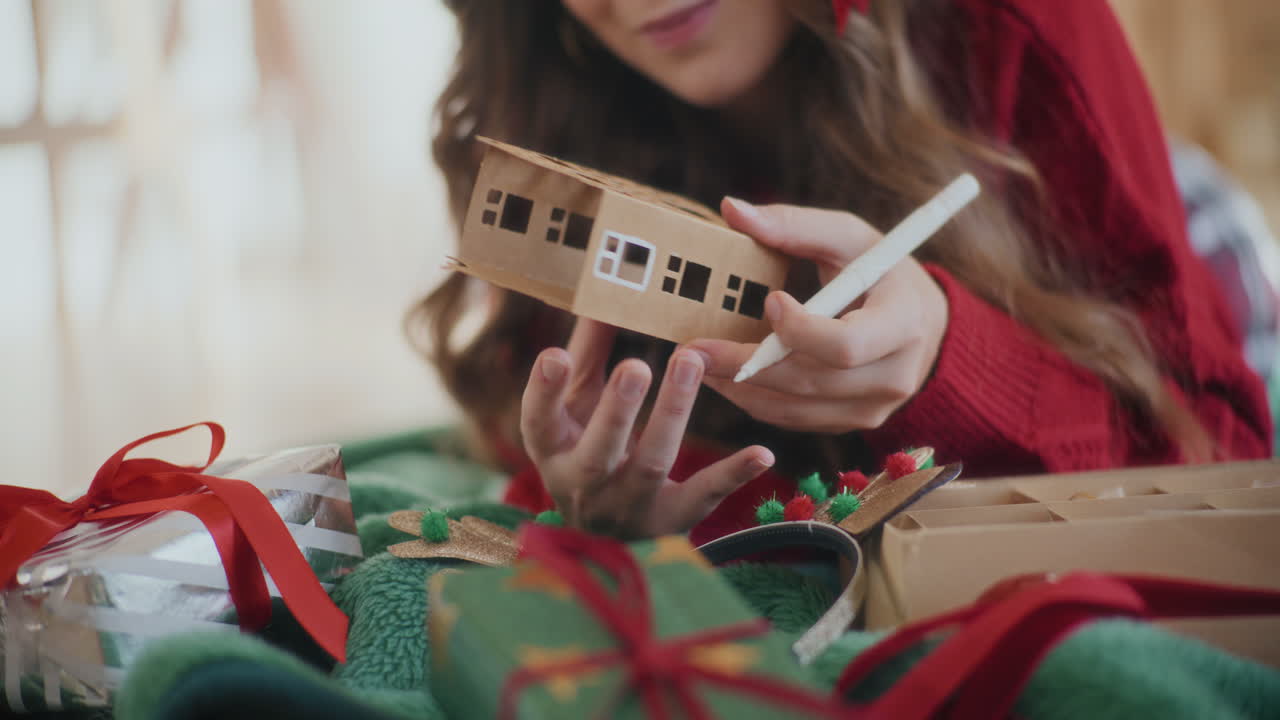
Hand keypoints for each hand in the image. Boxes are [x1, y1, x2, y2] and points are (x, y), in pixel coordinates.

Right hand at [521, 317, 773, 537]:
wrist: (607, 531)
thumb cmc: (588, 447)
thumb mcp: (579, 406)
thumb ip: (587, 354)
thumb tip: (601, 294)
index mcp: (555, 451)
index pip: (540, 422)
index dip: (544, 392)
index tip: (554, 355)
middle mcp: (585, 484)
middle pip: (598, 451)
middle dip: (617, 409)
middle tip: (636, 365)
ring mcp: (629, 506)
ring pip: (650, 464)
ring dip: (672, 414)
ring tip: (689, 362)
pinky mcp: (672, 518)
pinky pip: (704, 495)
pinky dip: (733, 475)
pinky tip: (762, 453)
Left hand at [686, 197, 948, 433]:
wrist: (923, 324)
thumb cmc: (880, 270)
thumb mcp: (849, 237)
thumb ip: (793, 225)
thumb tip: (731, 208)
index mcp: (903, 323)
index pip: (847, 345)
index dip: (801, 331)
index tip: (770, 300)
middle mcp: (895, 374)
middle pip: (811, 380)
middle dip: (746, 364)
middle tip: (693, 349)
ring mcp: (875, 407)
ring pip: (795, 406)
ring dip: (740, 387)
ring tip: (696, 364)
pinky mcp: (853, 422)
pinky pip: (795, 418)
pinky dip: (754, 400)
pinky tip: (723, 377)